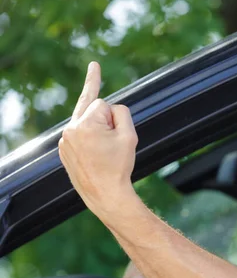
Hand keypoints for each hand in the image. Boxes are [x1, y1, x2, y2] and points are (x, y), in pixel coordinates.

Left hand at [59, 62, 138, 218]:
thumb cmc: (119, 166)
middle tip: (98, 83)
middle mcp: (70, 130)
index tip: (104, 91)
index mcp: (85, 125)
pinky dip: (89, 138)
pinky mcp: (64, 149)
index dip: (115, 117)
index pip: (103, 102)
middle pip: (92, 107)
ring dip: (97, 128)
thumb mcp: (130, 136)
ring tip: (104, 148)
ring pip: (86, 121)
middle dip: (105, 118)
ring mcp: (64, 140)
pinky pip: (80, 134)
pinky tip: (95, 151)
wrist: (105, 194)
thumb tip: (110, 107)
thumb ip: (122, 113)